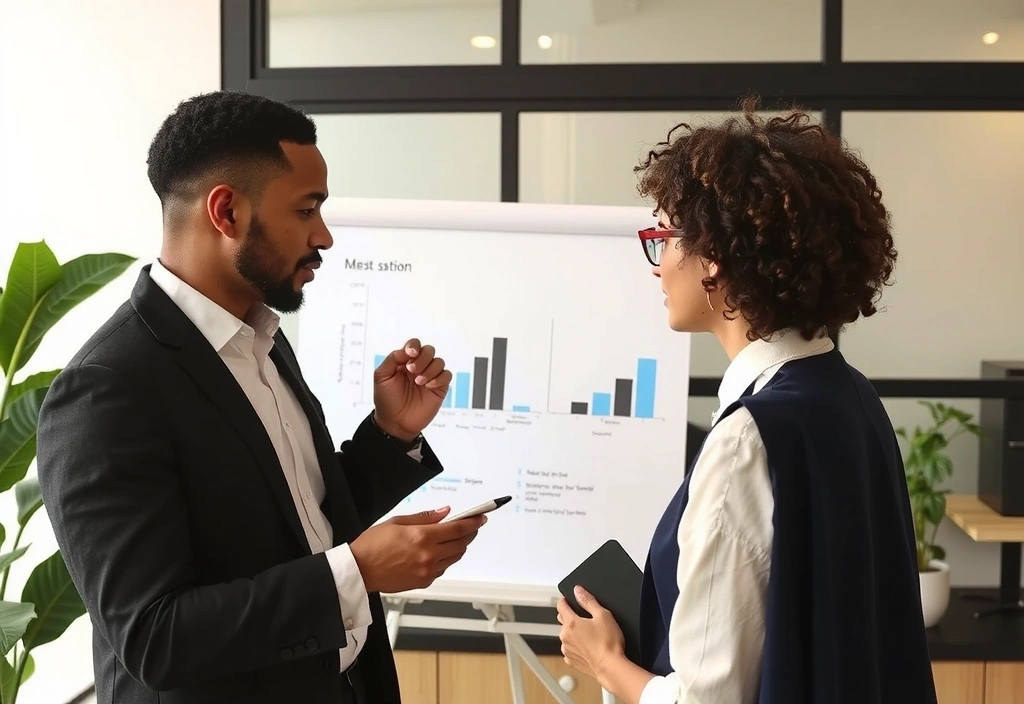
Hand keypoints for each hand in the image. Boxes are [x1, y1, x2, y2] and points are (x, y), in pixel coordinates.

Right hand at [349, 507, 484, 593]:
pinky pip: (442, 569)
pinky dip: (445, 560)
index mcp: (422, 537)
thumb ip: (425, 517)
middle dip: (469, 533)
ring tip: (454, 538)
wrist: (359, 571)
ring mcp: (427, 571)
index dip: (473, 522)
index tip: (481, 517)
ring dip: (458, 547)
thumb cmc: (372, 545)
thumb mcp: (397, 521)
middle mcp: (428, 556)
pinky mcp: (423, 582)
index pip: (458, 528)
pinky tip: (437, 553)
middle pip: (461, 544)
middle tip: (470, 526)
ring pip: (454, 558)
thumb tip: (445, 512)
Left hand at [373, 338, 451, 441]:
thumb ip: (392, 359)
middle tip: (412, 371)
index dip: (414, 346)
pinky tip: (428, 386)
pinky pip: (446, 375)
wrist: (395, 422)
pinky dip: (439, 378)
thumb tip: (406, 350)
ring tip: (419, 382)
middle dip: (422, 358)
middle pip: (429, 350)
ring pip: (439, 361)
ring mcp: (430, 377)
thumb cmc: (387, 400)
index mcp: (405, 362)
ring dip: (430, 369)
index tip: (410, 353)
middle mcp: (418, 367)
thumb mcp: (381, 376)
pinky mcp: (439, 388)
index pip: (414, 345)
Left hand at [556, 587, 625, 681]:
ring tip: (590, 635)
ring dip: (574, 632)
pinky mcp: (571, 660)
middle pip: (563, 620)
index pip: (561, 605)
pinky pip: (570, 648)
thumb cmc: (609, 643)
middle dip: (572, 616)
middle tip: (587, 619)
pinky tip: (589, 646)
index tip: (569, 599)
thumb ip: (588, 600)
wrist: (611, 667)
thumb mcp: (603, 615)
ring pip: (566, 635)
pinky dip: (576, 645)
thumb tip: (578, 591)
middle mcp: (565, 636)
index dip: (565, 600)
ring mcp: (567, 649)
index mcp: (571, 623)